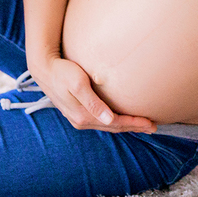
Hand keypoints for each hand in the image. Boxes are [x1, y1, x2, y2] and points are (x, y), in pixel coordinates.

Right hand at [30, 56, 156, 133]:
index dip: (134, 124)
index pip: (115, 123)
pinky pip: (102, 121)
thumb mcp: (78, 84)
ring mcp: (79, 118)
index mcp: (84, 116)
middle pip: (113, 127)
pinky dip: (115, 122)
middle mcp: (82, 121)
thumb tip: (109, 119)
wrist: (44, 69)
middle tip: (153, 126)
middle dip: (133, 127)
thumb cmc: (63, 72)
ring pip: (108, 126)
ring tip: (142, 125)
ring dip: (126, 126)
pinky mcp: (78, 112)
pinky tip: (122, 119)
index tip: (150, 123)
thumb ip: (93, 103)